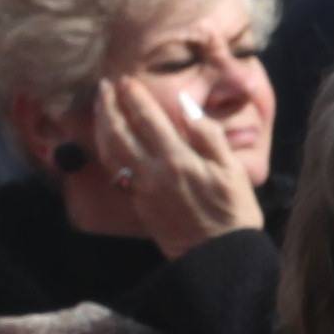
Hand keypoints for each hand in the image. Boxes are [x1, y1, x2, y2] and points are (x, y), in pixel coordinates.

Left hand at [90, 69, 264, 251]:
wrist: (218, 254)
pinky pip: (115, 168)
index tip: (126, 79)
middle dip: (109, 106)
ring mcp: (141, 188)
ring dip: (102, 125)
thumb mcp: (231, 170)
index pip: (148, 119)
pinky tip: (107, 137)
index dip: (134, 97)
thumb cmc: (233, 209)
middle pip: (121, 132)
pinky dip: (106, 148)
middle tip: (105, 84)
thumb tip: (185, 106)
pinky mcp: (137, 200)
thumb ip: (207, 135)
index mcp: (178, 160)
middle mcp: (153, 172)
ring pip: (111, 151)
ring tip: (100, 106)